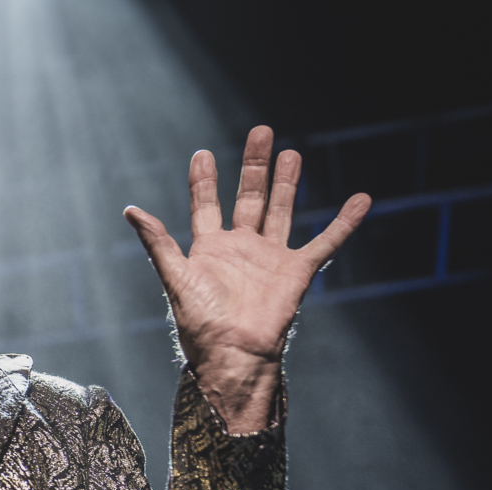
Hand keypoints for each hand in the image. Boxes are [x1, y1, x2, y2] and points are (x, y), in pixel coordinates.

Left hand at [124, 126, 370, 432]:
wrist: (234, 354)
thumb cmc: (201, 324)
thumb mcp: (176, 276)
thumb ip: (158, 242)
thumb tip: (130, 209)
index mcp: (209, 250)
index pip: (206, 205)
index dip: (204, 181)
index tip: (202, 154)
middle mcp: (241, 249)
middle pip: (250, 198)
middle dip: (255, 167)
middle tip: (261, 132)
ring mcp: (270, 258)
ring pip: (282, 210)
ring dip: (287, 183)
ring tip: (291, 153)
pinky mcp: (297, 271)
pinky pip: (325, 242)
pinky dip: (344, 222)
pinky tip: (361, 200)